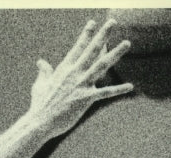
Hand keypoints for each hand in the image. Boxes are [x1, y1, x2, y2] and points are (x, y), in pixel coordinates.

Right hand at [27, 19, 132, 137]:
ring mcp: (80, 85)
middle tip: (112, 22)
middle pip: (92, 50)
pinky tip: (130, 87)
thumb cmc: (39, 105)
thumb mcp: (40, 85)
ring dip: (115, 54)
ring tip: (127, 43)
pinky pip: (105, 93)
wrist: (39, 122)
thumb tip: (41, 62)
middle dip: (103, 35)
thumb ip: (44, 72)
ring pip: (102, 65)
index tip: (93, 22)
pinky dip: (118, 90)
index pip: (78, 48)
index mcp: (64, 69)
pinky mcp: (85, 99)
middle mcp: (74, 73)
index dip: (86, 34)